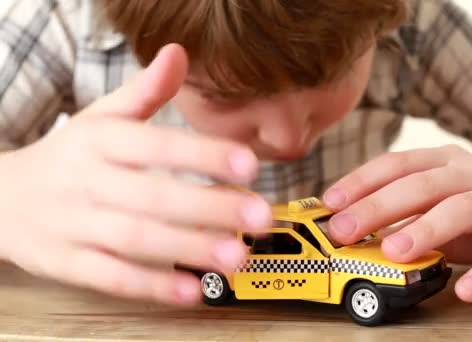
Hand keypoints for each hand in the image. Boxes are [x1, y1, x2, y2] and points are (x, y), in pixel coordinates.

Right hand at [0, 44, 271, 305]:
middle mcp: (88, 181)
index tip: (248, 164)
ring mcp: (75, 225)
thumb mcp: (100, 118)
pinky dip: (151, 286)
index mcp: (100, 141)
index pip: (156, 145)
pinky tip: (191, 291)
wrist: (1, 198)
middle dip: (209, 207)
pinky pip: (110, 276)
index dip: (202, 155)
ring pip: (136, 239)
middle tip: (260, 217)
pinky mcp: (66, 263)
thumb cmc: (70, 156)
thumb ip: (144, 91)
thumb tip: (179, 53)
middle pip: (153, 196)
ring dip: (189, 249)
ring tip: (238, 256)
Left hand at [322, 144, 471, 301]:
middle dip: (378, 206)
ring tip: (393, 251)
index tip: (329, 202)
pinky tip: (465, 290)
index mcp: (445, 161)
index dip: (361, 180)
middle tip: (344, 230)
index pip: (396, 163)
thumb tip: (350, 230)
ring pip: (461, 209)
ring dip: (425, 229)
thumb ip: (404, 214)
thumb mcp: (440, 208)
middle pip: (421, 184)